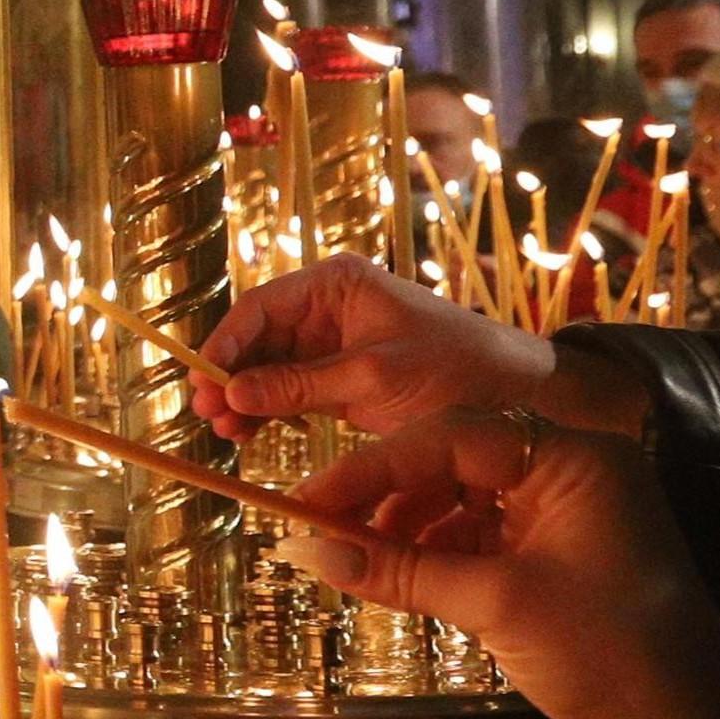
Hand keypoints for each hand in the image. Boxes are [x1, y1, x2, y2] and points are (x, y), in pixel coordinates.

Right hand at [188, 260, 646, 446]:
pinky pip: (290, 390)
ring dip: (245, 398)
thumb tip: (233, 393)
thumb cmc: (455, 369)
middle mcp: (330, 307)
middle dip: (231, 376)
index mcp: (338, 284)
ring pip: (268, 367)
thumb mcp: (375, 376)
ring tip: (225, 433)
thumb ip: (301, 384)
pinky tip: (249, 435)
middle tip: (207, 415)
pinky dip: (268, 411)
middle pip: (258, 338)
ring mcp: (334, 344)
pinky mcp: (343, 379)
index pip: (261, 307)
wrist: (515, 397)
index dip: (226, 344)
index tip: (204, 382)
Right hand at [275, 415, 719, 718]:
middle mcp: (571, 475)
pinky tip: (395, 576)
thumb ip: (402, 571)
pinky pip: (477, 537)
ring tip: (354, 558)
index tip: (311, 499)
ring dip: (405, 526)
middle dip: (387, 494)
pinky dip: (433, 555)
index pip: (455, 435)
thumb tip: (311, 550)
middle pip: (455, 460)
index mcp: (576, 460)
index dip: (375, 466)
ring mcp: (562, 518)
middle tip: (321, 527)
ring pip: (461, 499)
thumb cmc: (610, 653)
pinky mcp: (551, 560)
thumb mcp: (498, 606)